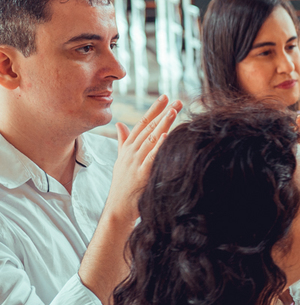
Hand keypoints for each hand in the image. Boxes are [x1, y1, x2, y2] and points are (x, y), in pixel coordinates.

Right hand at [106, 95, 181, 224]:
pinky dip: (158, 146)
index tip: (164, 96)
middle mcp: (131, 152)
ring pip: (151, 139)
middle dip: (163, 112)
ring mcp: (136, 163)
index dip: (153, 109)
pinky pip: (151, 157)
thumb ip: (123, 142)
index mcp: (128, 148)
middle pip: (149, 128)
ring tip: (174, 110)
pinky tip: (166, 135)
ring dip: (162, 124)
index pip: (142, 123)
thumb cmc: (124, 185)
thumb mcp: (121, 160)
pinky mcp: (142, 174)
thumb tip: (120, 124)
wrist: (119, 208)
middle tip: (176, 100)